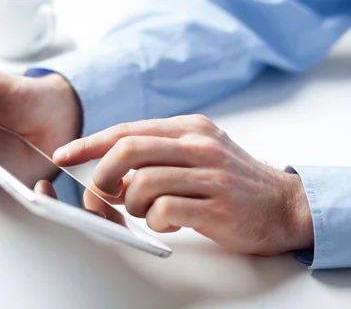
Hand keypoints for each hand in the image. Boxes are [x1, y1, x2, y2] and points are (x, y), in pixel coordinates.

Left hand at [52, 114, 313, 255]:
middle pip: (128, 149)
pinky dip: (156, 220)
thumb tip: (112, 175)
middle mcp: (199, 145)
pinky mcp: (218, 206)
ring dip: (133, 204)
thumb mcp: (199, 155)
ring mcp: (210, 174)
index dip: (90, 143)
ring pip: (142, 183)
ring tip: (150, 211)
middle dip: (102, 175)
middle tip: (102, 194)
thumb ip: (158, 158)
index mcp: (190, 128)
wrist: (285, 205)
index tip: (65, 155)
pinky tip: (170, 222)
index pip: (128, 130)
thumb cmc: (236, 182)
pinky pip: (165, 210)